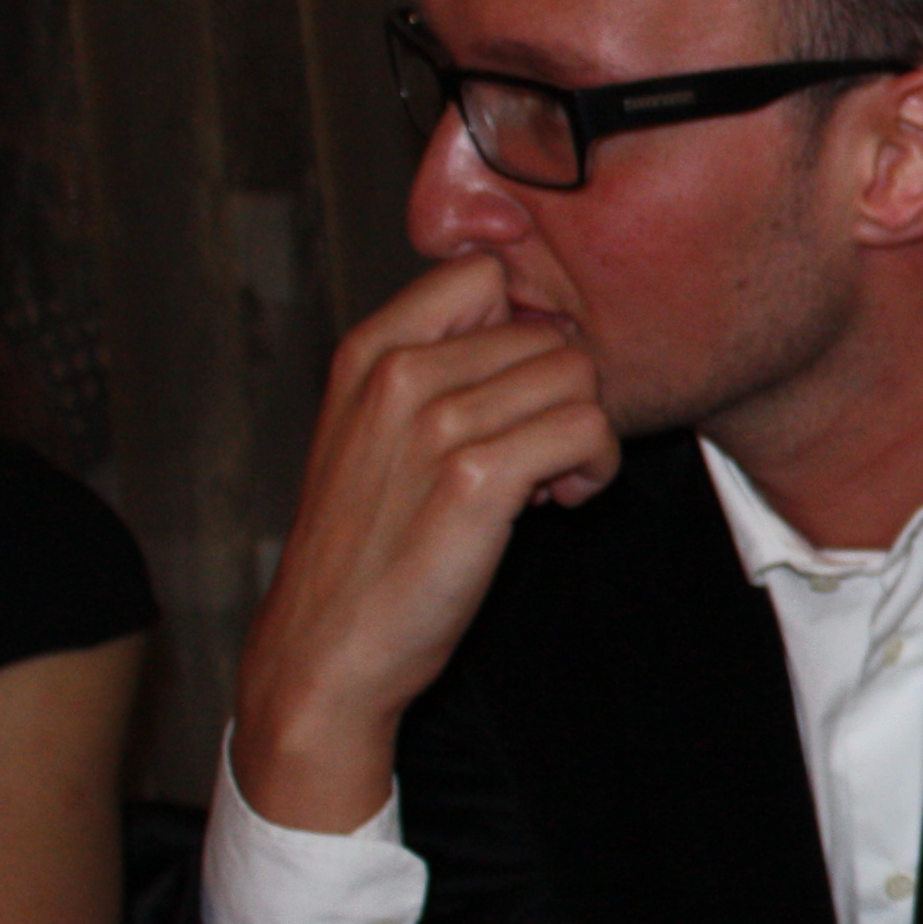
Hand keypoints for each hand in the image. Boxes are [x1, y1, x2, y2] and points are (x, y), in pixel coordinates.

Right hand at [234, 253, 617, 833]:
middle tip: (531, 456)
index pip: (483, 271)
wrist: (327, 652)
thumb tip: (530, 336)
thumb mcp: (374, 434)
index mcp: (368, 352)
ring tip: (543, 483)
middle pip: (546, 331)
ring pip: (578, 375)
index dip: (523, 328)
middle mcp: (397, 374)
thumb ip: (435, 371)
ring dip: (582, 434)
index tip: (512, 390)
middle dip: (557, 393)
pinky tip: (555, 504)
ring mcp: (432, 423)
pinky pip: (588, 427)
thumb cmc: (364, 549)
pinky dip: (595, 468)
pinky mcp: (474, 479)